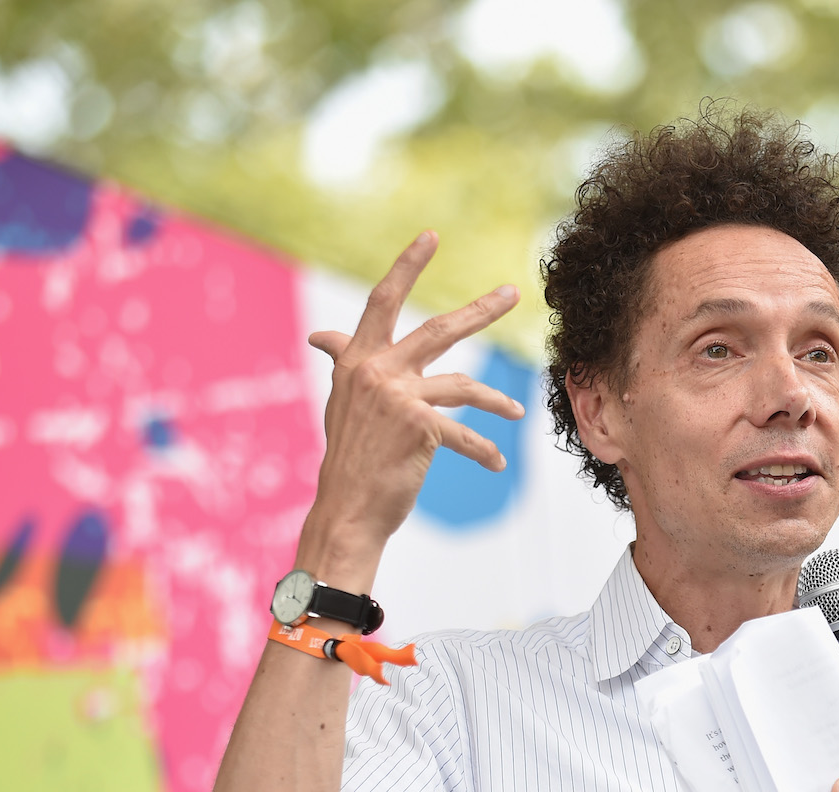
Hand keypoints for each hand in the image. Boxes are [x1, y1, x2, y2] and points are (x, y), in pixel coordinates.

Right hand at [300, 232, 523, 574]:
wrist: (346, 508)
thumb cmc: (349, 457)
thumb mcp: (343, 402)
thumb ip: (344, 364)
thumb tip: (321, 336)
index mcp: (357, 360)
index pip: (383, 301)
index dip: (407, 266)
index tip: (431, 236)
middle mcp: (376, 371)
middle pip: (438, 330)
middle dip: (480, 311)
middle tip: (512, 292)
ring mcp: (398, 397)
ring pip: (464, 386)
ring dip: (495, 400)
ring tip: (516, 411)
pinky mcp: (419, 427)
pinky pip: (465, 435)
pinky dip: (484, 451)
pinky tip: (498, 464)